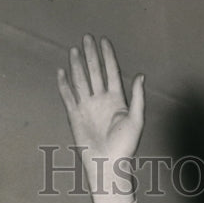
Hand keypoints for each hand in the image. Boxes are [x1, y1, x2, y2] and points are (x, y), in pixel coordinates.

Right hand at [57, 35, 144, 202]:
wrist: (107, 164)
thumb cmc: (125, 146)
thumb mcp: (136, 120)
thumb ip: (138, 98)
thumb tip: (140, 75)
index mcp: (116, 100)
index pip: (111, 72)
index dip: (108, 56)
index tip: (104, 41)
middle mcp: (101, 101)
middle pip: (95, 72)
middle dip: (91, 55)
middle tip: (87, 38)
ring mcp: (87, 107)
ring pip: (81, 81)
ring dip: (77, 65)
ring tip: (74, 50)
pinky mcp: (75, 116)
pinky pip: (68, 96)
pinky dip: (64, 84)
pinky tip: (62, 71)